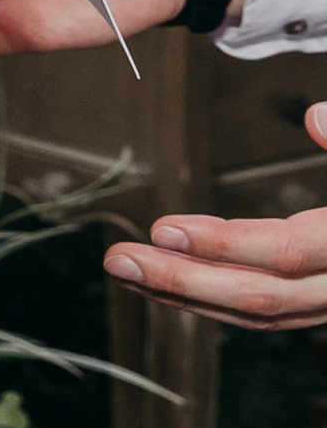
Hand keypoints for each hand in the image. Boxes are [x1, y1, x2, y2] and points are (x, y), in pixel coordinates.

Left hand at [105, 125, 326, 326]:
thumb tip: (315, 115)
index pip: (284, 251)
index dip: (223, 243)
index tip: (165, 230)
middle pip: (258, 294)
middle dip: (182, 281)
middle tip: (121, 260)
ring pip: (255, 312)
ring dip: (186, 295)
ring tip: (129, 273)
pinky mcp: (314, 303)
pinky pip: (260, 313)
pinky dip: (210, 300)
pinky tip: (167, 284)